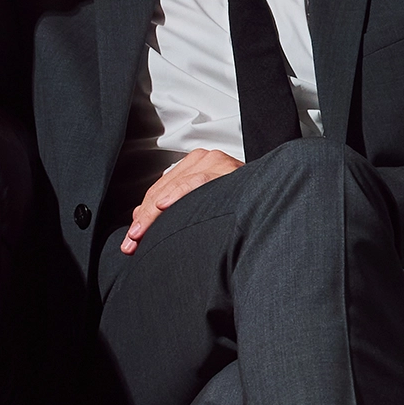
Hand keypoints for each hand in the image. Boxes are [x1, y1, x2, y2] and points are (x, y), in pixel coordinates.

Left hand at [119, 148, 241, 254]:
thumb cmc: (239, 205)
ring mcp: (214, 162)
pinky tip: (164, 206)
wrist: (272, 197)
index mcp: (195, 167)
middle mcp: (203, 161)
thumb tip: (139, 216)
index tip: (131, 241)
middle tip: (131, 243)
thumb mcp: (199, 206)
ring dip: (153, 213)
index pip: (158, 191)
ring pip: (173, 187)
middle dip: (144, 219)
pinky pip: (196, 181)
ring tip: (140, 233)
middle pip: (161, 190)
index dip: (141, 216)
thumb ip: (171, 206)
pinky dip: (179, 193)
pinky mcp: (224, 168)